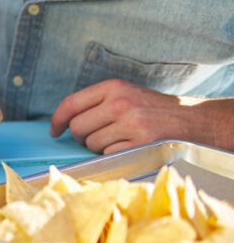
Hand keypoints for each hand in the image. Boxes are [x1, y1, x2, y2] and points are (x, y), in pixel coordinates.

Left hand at [49, 78, 232, 153]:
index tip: (54, 130)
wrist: (188, 118)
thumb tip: (64, 121)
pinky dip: (112, 155)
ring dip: (97, 146)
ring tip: (114, 139)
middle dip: (80, 136)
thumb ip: (96, 102)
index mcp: (112, 87)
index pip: (71, 103)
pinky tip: (125, 147)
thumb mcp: (123, 93)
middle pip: (77, 127)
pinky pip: (109, 155)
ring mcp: (131, 124)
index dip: (57, 119)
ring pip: (92, 143)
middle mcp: (120, 104)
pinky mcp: (141, 144)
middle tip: (92, 136)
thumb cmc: (149, 107)